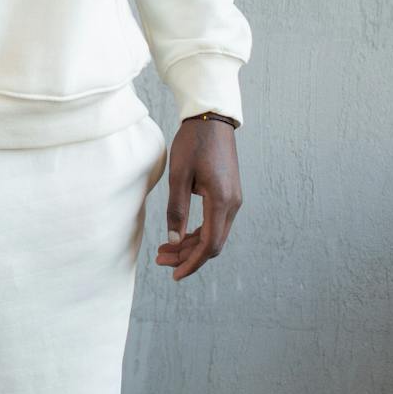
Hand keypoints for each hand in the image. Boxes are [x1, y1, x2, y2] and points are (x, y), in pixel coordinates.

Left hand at [156, 118, 241, 279]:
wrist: (211, 120)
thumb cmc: (193, 143)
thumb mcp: (179, 175)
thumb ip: (177, 208)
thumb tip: (173, 238)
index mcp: (221, 201)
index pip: (210, 245)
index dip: (192, 262)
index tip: (174, 273)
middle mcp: (232, 205)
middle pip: (212, 244)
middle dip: (187, 256)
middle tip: (160, 259)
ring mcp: (232, 200)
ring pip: (214, 234)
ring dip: (191, 245)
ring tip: (165, 249)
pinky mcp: (227, 195)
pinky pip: (215, 222)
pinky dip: (198, 232)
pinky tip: (180, 234)